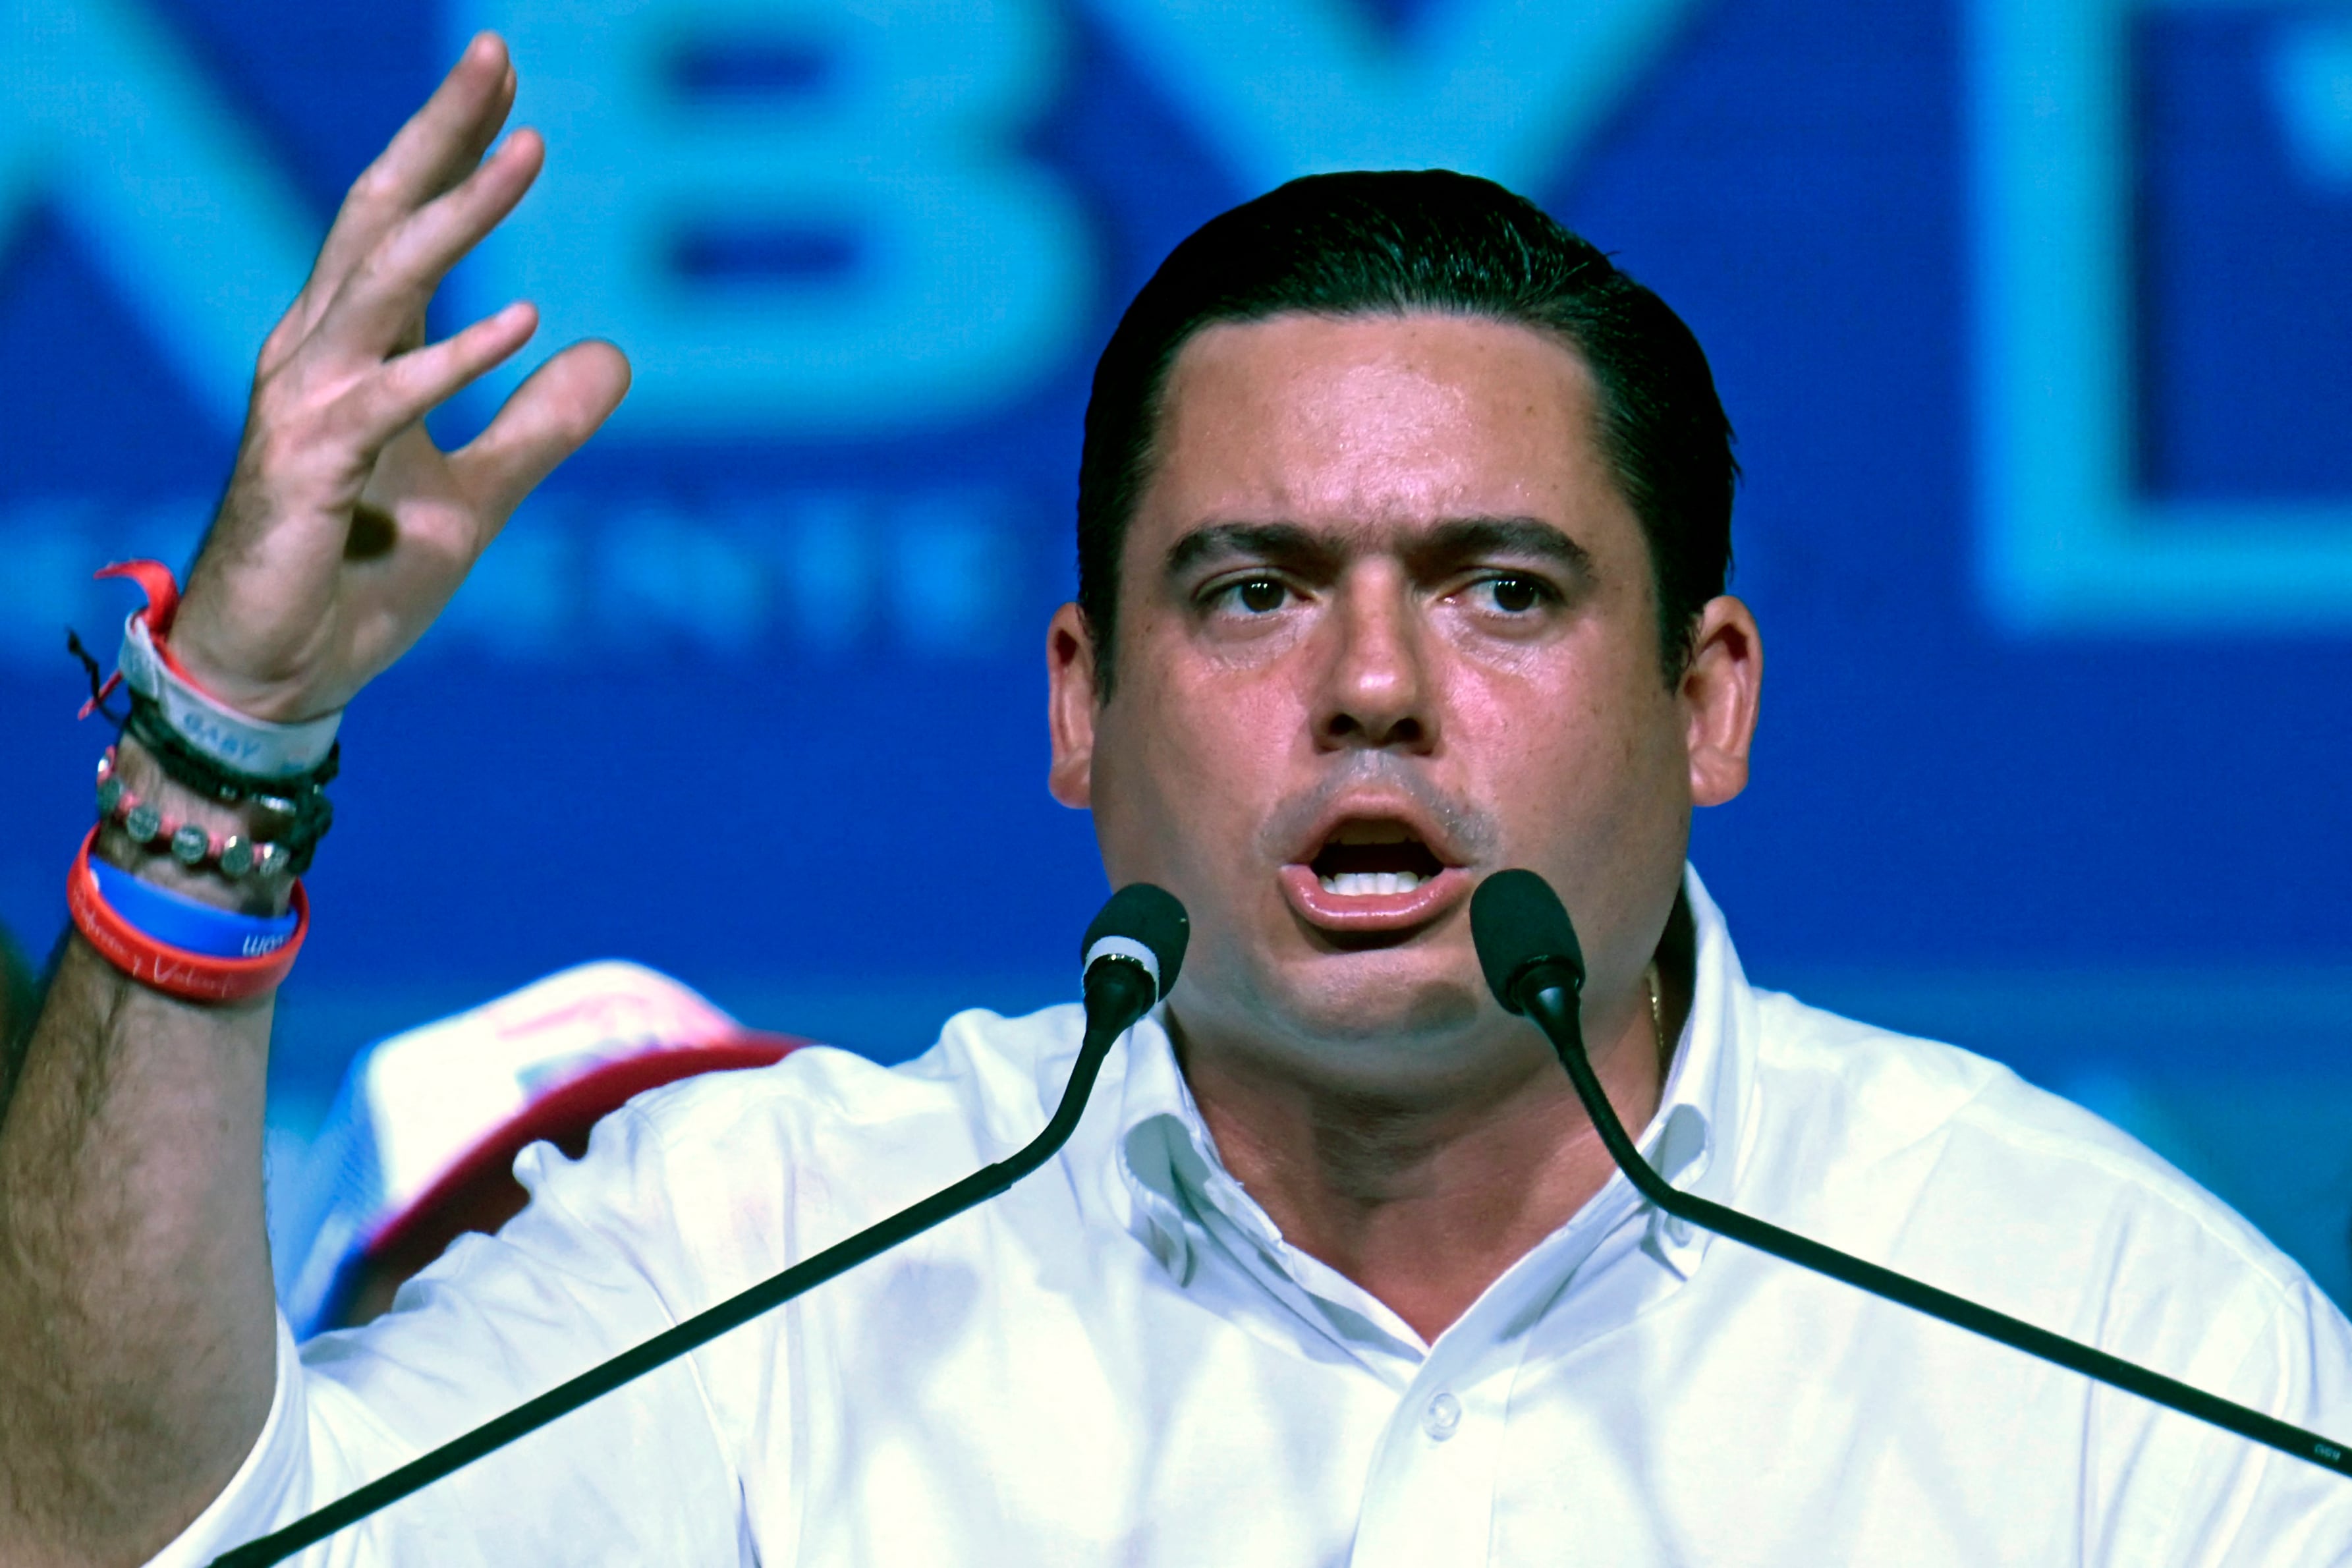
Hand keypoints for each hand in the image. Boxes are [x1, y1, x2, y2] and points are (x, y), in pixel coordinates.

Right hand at [169, 33, 629, 721]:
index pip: (399, 224)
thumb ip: (539, 426)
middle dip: (438, 135)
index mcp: (350, 351)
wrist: (284, 675)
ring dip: (457, 218)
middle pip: (379, 217)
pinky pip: (386, 400)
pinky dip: (453, 360)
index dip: (449, 149)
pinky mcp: (306, 469)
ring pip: (382, 285)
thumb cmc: (357, 579)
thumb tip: (613, 355)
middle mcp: (315, 356)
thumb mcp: (476, 498)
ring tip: (527, 156)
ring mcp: (304, 406)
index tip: (504, 81)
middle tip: (495, 54)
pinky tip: (522, 320)